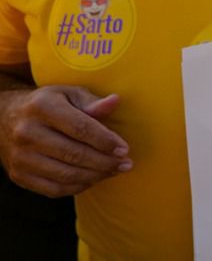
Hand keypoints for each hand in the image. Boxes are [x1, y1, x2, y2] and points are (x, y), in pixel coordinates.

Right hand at [0, 86, 129, 197]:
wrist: (5, 119)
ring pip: (65, 175)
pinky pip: (53, 189)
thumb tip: (115, 102)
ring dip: (95, 176)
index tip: (124, 149)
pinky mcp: (18, 175)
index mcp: (42, 107)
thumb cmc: (48, 104)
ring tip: (114, 171)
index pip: (80, 128)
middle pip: (74, 154)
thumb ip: (91, 101)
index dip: (105, 141)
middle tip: (126, 164)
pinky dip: (77, 187)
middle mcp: (27, 133)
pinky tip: (93, 179)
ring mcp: (20, 157)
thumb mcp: (68, 94)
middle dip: (105, 162)